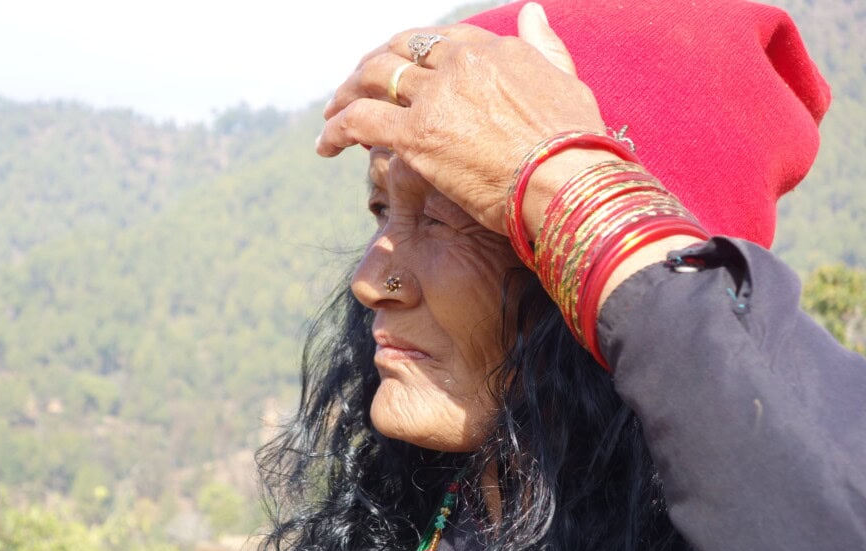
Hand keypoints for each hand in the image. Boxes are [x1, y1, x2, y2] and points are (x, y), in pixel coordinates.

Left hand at [317, 3, 608, 236]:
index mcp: (496, 50)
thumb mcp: (568, 82)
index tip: (403, 71)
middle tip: (355, 87)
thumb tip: (531, 11)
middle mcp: (462, 64)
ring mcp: (436, 96)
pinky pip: (359, 121)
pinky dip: (335, 130)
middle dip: (372, 67)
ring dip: (346, 94)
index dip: (415, 53)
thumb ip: (544, 46)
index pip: (442, 40)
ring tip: (331, 114)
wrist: (569, 181)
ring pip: (374, 79)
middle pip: (401, 51)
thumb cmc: (578, 146)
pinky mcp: (416, 134)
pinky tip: (324, 146)